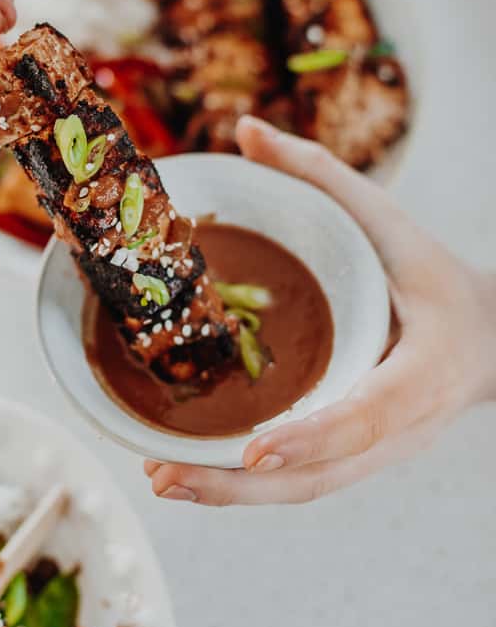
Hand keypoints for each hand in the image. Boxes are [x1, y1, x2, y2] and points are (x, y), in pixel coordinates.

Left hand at [146, 115, 495, 505]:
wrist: (489, 338)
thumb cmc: (434, 276)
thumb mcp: (390, 218)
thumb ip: (320, 174)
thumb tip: (245, 129)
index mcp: (424, 371)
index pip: (371, 414)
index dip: (316, 435)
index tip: (258, 449)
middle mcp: (404, 427)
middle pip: (324, 476)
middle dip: (243, 487)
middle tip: (168, 476)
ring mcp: (383, 452)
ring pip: (309, 490)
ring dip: (234, 496)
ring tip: (163, 481)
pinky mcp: (362, 458)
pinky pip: (307, 481)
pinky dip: (250, 488)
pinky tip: (195, 474)